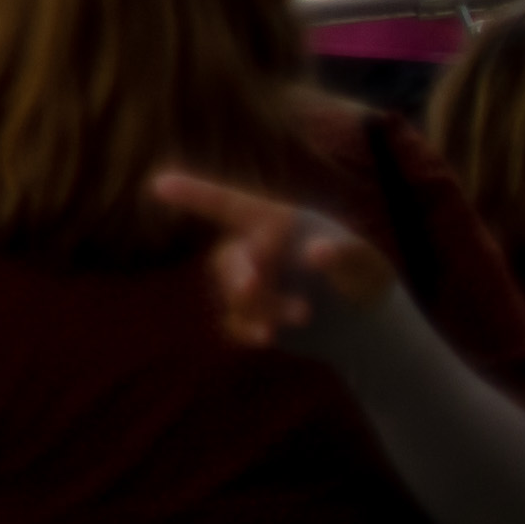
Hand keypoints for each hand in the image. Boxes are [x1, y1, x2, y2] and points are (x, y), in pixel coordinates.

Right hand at [151, 168, 397, 348]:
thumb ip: (346, 253)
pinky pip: (233, 322)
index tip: (159, 185)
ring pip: (234, 294)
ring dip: (262, 305)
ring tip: (305, 314)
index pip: (226, 204)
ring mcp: (249, 284)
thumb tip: (317, 252)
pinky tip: (266, 338)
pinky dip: (247, 329)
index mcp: (273, 222)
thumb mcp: (366, 262)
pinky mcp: (250, 316)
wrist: (361, 323)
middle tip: (253, 285)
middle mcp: (252, 249)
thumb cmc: (362, 278)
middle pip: (228, 257)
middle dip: (238, 272)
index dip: (192, 194)